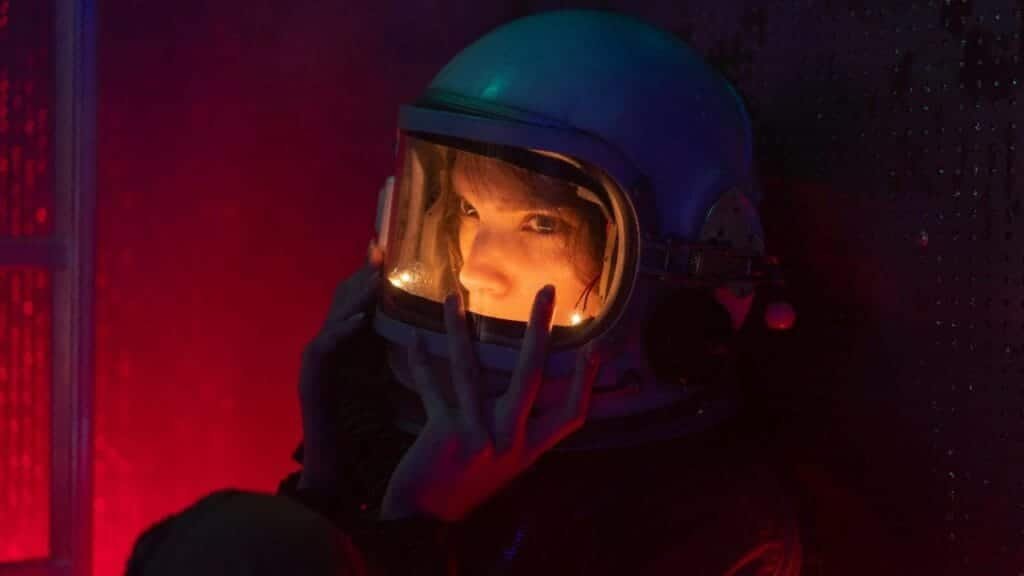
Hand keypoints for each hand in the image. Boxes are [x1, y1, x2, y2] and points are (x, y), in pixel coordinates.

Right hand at [298, 241, 382, 490]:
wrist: (335, 467)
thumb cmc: (365, 427)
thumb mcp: (387, 381)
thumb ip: (397, 352)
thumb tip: (433, 330)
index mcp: (348, 344)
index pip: (358, 299)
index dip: (370, 273)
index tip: (389, 245)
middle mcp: (328, 345)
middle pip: (343, 300)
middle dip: (361, 274)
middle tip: (381, 249)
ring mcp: (316, 361)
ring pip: (333, 318)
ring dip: (353, 296)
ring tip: (374, 276)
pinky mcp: (310, 381)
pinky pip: (323, 350)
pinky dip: (341, 333)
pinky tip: (360, 323)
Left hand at [380, 286, 600, 521]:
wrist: (425, 519)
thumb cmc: (466, 485)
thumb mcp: (504, 463)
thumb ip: (518, 430)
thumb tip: (530, 385)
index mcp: (529, 449)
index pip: (572, 415)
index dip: (586, 380)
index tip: (597, 345)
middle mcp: (510, 441)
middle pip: (532, 376)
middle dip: (539, 330)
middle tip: (545, 291)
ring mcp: (479, 436)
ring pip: (471, 370)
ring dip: (460, 331)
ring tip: (455, 298)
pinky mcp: (446, 433)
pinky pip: (434, 388)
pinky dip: (422, 362)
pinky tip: (414, 338)